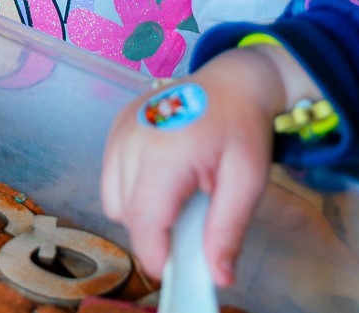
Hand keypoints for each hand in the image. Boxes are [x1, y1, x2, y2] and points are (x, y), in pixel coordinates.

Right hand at [100, 41, 318, 286]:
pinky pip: (110, 177)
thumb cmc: (242, 129)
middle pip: (126, 215)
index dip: (157, 255)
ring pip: (112, 200)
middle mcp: (131, 139)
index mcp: (166, 153)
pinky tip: (162, 175)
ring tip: (177, 195)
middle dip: (154, 233)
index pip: (144, 222)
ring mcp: (119, 130)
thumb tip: (218, 277)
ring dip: (140, 211)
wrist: (232, 81)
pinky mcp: (115, 126)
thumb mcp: (248, 182)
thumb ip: (228, 230)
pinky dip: (131, 188)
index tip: (179, 269)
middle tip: (190, 223)